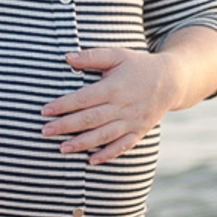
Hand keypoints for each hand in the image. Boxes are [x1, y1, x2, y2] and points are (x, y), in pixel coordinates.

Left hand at [39, 45, 177, 166]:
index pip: (84, 98)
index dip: (64, 105)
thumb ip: (92, 56)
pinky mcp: (139, 131)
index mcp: (115, 87)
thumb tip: (66, 58)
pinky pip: (122, 146)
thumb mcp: (117, 55)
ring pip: (104, 135)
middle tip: (45, 131)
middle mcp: (123, 106)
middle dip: (66, 126)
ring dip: (82, 143)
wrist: (171, 81)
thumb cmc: (138, 66)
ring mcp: (132, 121)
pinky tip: (91, 161)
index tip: (45, 110)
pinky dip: (108, 154)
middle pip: (91, 119)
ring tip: (62, 148)